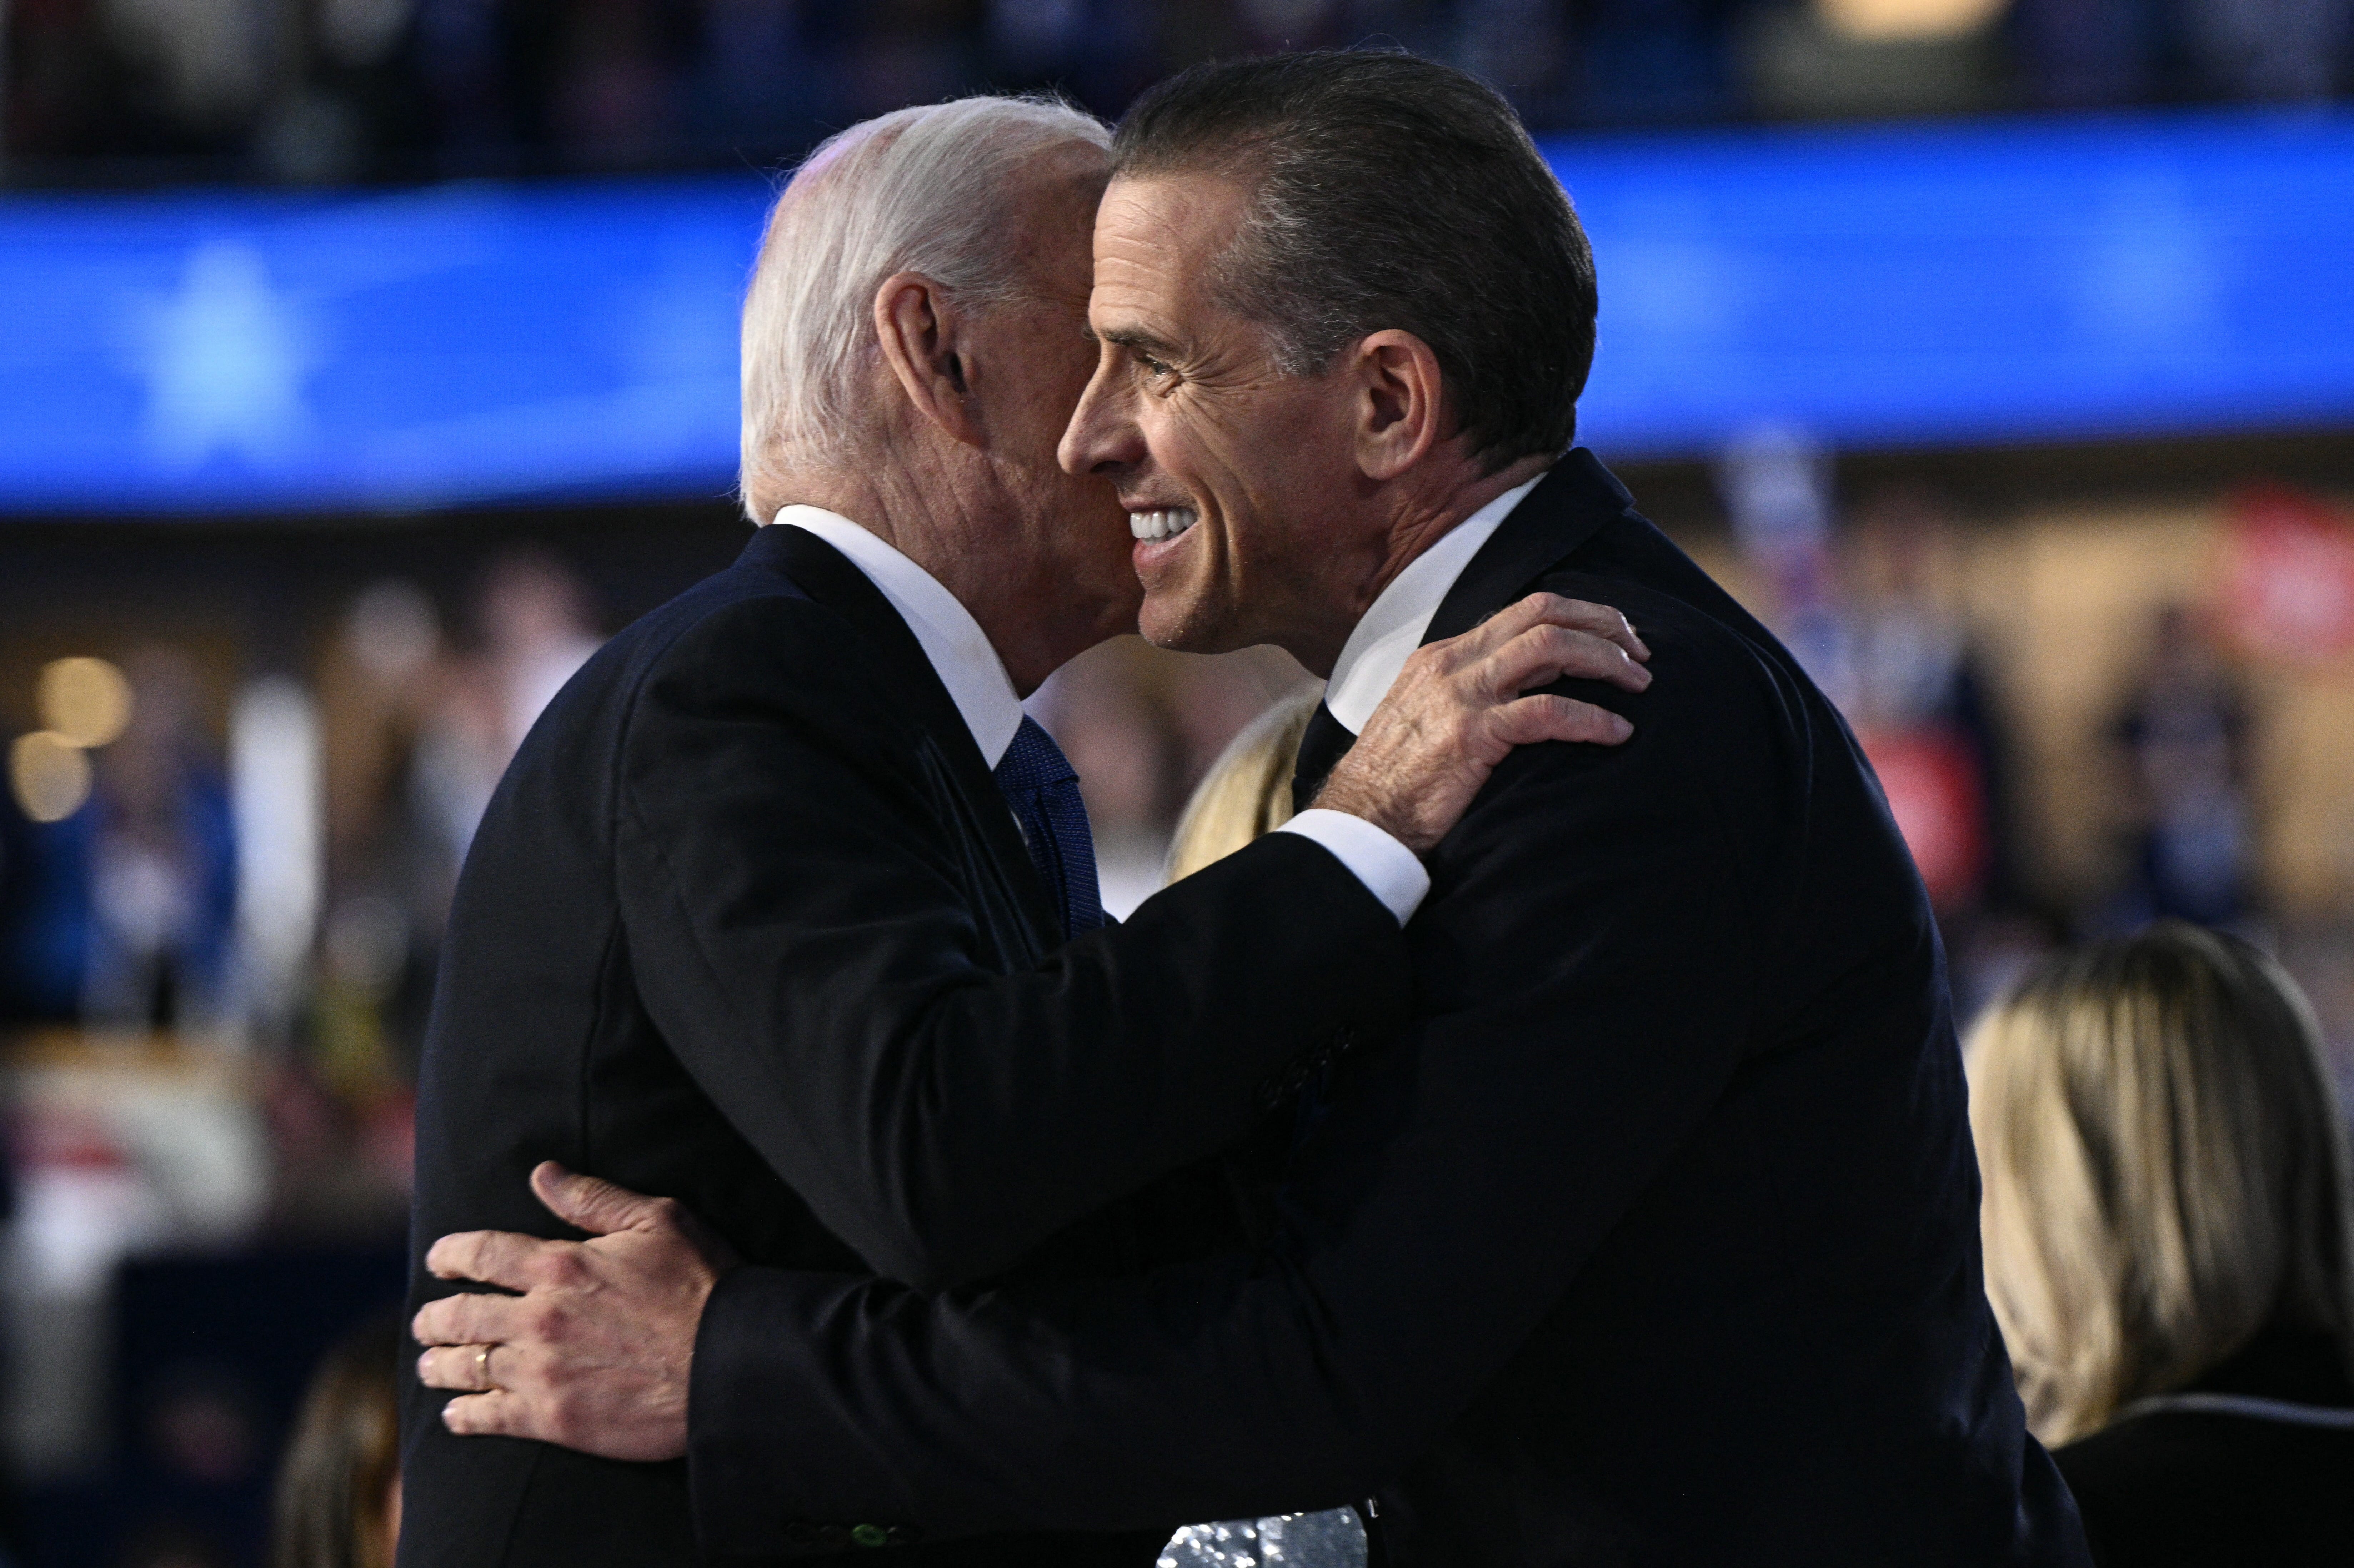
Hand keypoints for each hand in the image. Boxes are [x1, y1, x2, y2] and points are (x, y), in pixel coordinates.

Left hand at [412, 1161, 739, 1461]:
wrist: (728, 1364)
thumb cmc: (702, 1286)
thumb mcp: (658, 1222)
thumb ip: (594, 1199)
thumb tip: (543, 1173)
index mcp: (561, 1266)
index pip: (482, 1252)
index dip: (450, 1254)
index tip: (438, 1260)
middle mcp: (540, 1318)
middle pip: (461, 1315)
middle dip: (435, 1318)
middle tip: (426, 1322)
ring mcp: (542, 1372)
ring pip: (466, 1367)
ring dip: (439, 1365)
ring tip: (431, 1365)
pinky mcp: (553, 1419)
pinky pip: (488, 1417)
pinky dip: (463, 1415)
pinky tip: (457, 1414)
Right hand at [1315, 592, 1648, 852]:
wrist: (1361, 821)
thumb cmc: (1398, 780)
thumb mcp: (1431, 718)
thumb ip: (1471, 694)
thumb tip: (1527, 690)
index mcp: (1444, 656)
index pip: (1523, 611)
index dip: (1579, 615)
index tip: (1614, 636)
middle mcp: (1452, 663)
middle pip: (1543, 614)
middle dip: (1602, 624)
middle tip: (1640, 652)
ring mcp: (1460, 696)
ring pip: (1550, 648)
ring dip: (1605, 660)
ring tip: (1639, 684)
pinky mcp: (1471, 736)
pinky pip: (1547, 711)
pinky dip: (1592, 718)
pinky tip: (1616, 733)